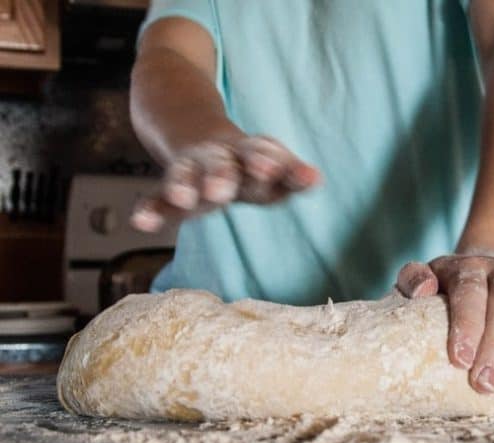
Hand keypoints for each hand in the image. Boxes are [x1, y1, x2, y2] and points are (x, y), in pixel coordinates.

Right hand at [130, 134, 320, 231]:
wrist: (193, 131)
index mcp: (250, 157)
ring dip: (186, 185)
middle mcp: (220, 160)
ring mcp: (192, 170)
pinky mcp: (171, 185)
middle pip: (222, 165)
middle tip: (224, 188)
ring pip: (187, 175)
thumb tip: (317, 180)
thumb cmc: (244, 163)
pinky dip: (149, 209)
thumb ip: (292, 177)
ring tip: (182, 197)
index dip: (283, 169)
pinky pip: (156, 197)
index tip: (303, 177)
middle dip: (223, 175)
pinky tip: (139, 223)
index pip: (268, 161)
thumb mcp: (270, 166)